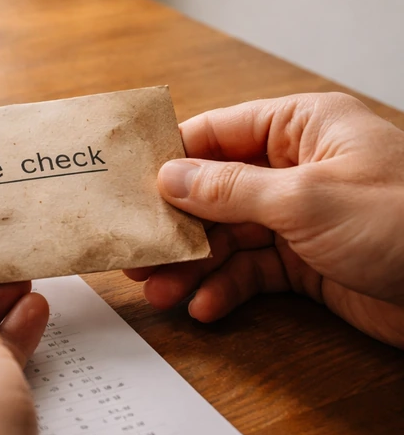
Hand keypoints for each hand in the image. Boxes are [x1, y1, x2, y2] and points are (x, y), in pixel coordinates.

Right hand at [125, 92, 403, 347]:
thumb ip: (229, 189)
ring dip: (194, 264)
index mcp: (301, 128)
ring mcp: (301, 217)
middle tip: (136, 252)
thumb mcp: (306, 201)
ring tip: (160, 291)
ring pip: (228, 235)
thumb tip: (168, 178)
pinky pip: (253, 271)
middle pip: (214, 190)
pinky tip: (205, 306)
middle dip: (175, 225)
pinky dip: (227, 288)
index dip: (168, 159)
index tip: (125, 185)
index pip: (216, 133)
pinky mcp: (309, 263)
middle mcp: (296, 167)